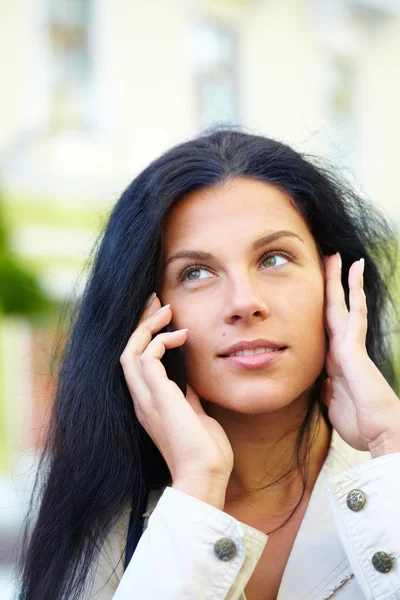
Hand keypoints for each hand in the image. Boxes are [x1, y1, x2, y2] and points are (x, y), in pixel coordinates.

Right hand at [120, 294, 233, 503]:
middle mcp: (142, 400)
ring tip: (166, 310)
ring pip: (130, 351)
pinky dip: (160, 341)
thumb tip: (190, 383)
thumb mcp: (195, 417)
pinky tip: (180, 335)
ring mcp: (146, 398)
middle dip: (141, 324)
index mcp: (149, 405)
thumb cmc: (205, 452)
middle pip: (128, 352)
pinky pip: (146, 357)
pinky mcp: (157, 396)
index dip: (146, 338)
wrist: (205, 475)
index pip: (138, 364)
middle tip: (155, 301)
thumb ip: (187, 398)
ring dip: (147, 327)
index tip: (162, 318)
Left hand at [323, 253, 399, 456]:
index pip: (325, 328)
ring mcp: (350, 345)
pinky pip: (354, 311)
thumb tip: (325, 384)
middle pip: (333, 310)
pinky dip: (354, 290)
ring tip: (338, 257)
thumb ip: (329, 390)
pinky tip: (354, 271)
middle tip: (327, 261)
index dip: (320, 309)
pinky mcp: (354, 346)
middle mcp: (342, 349)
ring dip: (340, 281)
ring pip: (343, 304)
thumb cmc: (360, 423)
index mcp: (335, 362)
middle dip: (330, 286)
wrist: (380, 433)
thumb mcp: (334, 405)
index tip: (313, 294)